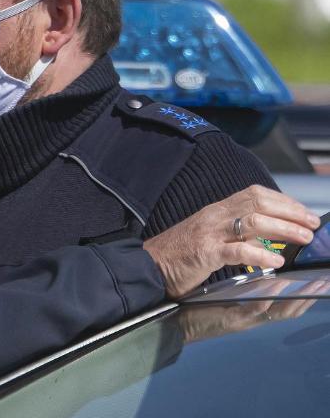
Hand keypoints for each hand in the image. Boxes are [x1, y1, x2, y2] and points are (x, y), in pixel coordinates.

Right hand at [143, 185, 319, 298]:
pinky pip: (237, 251)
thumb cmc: (178, 254)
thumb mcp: (209, 235)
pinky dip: (260, 254)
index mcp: (216, 210)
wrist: (147, 265)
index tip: (304, 212)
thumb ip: (235, 232)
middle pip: (259, 203)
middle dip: (291, 212)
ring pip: (253, 222)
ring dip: (284, 229)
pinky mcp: (204, 253)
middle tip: (312, 224)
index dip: (284, 200)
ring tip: (303, 238)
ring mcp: (209, 233)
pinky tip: (276, 261)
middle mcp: (214, 216)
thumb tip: (267, 234)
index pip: (255, 194)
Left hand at [178, 280, 329, 342]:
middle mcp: (255, 314)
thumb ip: (247, 277)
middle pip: (290, 305)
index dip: (307, 287)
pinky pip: (251, 310)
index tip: (321, 274)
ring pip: (277, 310)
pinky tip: (273, 287)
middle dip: (310, 292)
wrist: (173, 315)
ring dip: (296, 297)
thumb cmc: (200, 302)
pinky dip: (265, 300)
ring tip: (309, 282)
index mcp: (256, 305)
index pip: (289, 297)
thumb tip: (261, 256)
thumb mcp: (229, 290)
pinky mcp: (230, 321)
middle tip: (324, 277)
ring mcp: (244, 318)